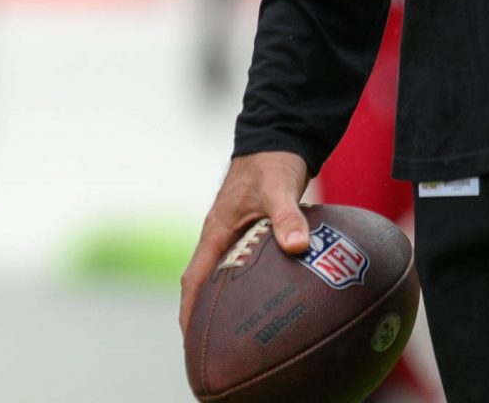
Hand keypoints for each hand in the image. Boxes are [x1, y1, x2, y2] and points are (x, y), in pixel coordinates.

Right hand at [180, 150, 310, 333]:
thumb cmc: (271, 164)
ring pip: (219, 276)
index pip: (194, 277)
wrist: (275, 140)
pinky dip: (243, 289)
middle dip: (200, 316)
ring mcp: (232, 235)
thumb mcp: (279, 187)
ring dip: (220, 304)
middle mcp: (219, 236)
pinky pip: (239, 268)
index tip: (190, 337)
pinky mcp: (248, 233)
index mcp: (216, 230)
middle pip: (201, 283)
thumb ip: (288, 216)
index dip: (190, 308)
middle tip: (209, 349)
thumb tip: (298, 247)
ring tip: (232, 335)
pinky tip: (263, 304)